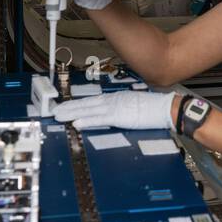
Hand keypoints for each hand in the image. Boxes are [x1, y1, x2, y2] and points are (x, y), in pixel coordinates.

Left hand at [52, 90, 176, 130]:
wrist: (167, 108)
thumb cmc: (154, 109)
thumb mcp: (134, 107)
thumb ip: (122, 110)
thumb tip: (113, 115)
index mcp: (117, 99)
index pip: (93, 101)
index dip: (78, 104)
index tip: (66, 106)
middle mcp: (113, 101)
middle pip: (87, 103)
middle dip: (69, 107)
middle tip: (54, 110)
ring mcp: (116, 108)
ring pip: (89, 110)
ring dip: (72, 112)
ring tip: (58, 115)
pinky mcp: (119, 116)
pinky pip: (100, 119)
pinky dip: (87, 120)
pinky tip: (76, 122)